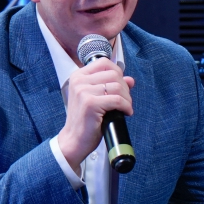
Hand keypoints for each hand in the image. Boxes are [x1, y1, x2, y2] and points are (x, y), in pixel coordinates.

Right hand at [57, 57, 135, 172]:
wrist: (74, 140)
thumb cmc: (85, 120)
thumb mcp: (97, 99)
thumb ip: (111, 86)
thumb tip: (130, 80)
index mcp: (78, 76)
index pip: (104, 63)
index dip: (118, 73)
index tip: (121, 87)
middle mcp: (79, 81)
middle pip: (114, 74)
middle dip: (125, 88)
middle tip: (125, 102)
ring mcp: (83, 91)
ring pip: (118, 87)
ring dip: (127, 99)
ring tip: (125, 108)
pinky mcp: (90, 104)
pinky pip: (118, 100)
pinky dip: (126, 106)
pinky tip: (125, 113)